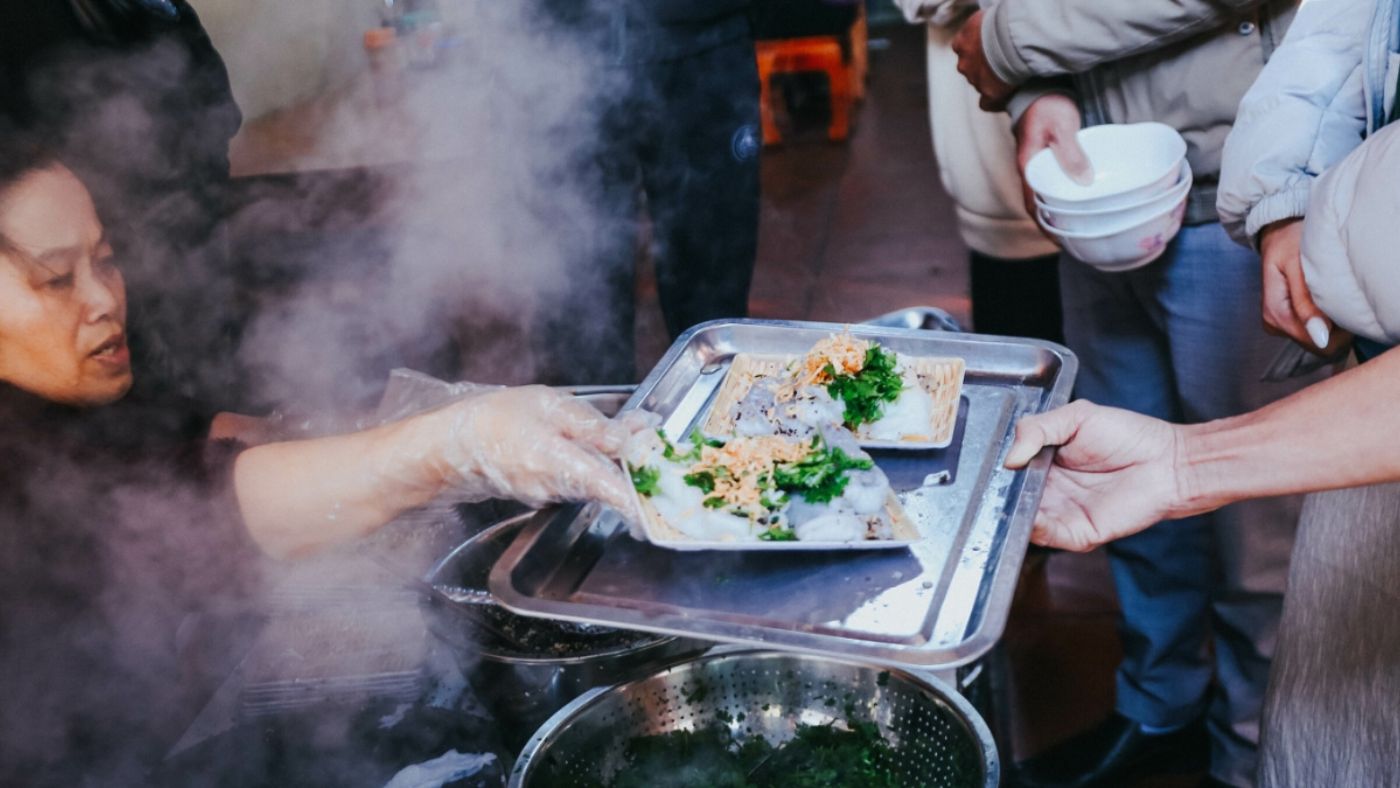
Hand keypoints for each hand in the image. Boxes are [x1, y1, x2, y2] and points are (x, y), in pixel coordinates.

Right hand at [405, 386, 641, 513]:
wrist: (455, 445)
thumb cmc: (496, 419)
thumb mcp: (548, 405)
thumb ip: (591, 424)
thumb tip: (629, 437)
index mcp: (558, 463)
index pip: (607, 488)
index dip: (636, 500)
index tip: (658, 509)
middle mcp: (557, 487)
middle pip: (608, 484)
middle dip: (635, 469)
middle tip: (657, 446)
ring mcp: (551, 496)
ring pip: (595, 482)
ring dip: (616, 464)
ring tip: (634, 435)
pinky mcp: (545, 495)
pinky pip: (579, 481)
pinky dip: (593, 465)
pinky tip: (598, 445)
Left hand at [952, 10, 1015, 110]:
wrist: (1011, 37)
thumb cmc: (1001, 22)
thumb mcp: (984, 17)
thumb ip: (979, 27)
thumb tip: (984, 26)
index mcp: (961, 43)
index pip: (962, 48)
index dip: (975, 49)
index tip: (986, 47)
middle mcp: (964, 63)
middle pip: (970, 68)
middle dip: (982, 66)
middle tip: (1001, 61)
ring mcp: (975, 80)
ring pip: (980, 84)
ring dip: (991, 81)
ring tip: (1009, 75)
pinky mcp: (988, 93)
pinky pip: (987, 103)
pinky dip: (994, 101)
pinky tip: (1002, 99)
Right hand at [1004, 400, 1191, 551]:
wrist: (1168, 461)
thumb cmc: (1128, 436)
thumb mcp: (1075, 417)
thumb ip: (1036, 429)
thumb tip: (1009, 458)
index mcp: (1043, 463)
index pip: (1008, 471)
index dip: (996, 470)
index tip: (983, 465)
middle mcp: (1048, 491)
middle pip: (1010, 497)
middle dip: (998, 494)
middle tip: (989, 484)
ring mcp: (1061, 514)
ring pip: (1023, 520)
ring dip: (1011, 512)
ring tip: (1006, 498)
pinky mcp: (1077, 533)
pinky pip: (1048, 536)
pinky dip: (1034, 528)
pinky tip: (1030, 514)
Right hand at [1014, 94, 1092, 232]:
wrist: (1037, 86)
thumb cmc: (1047, 105)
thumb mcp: (1061, 127)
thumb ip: (1071, 153)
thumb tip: (1084, 181)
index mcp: (1028, 168)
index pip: (1032, 206)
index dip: (1046, 227)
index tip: (1061, 242)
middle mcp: (1030, 171)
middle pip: (1039, 205)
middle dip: (1054, 224)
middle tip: (1076, 239)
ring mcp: (1037, 165)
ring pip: (1046, 195)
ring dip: (1059, 210)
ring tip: (1080, 223)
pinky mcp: (1046, 158)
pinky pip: (1053, 182)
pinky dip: (1064, 194)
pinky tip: (1079, 197)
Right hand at [1259, 218, 1349, 354]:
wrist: (1280, 233)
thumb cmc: (1291, 243)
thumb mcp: (1299, 265)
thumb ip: (1306, 301)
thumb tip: (1320, 337)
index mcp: (1274, 313)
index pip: (1313, 342)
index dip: (1337, 330)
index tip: (1347, 305)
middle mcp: (1274, 324)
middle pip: (1316, 344)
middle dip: (1337, 327)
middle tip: (1343, 296)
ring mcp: (1279, 324)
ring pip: (1317, 340)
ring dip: (1334, 322)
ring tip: (1334, 293)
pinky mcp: (1285, 322)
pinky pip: (1314, 332)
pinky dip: (1328, 319)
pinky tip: (1327, 299)